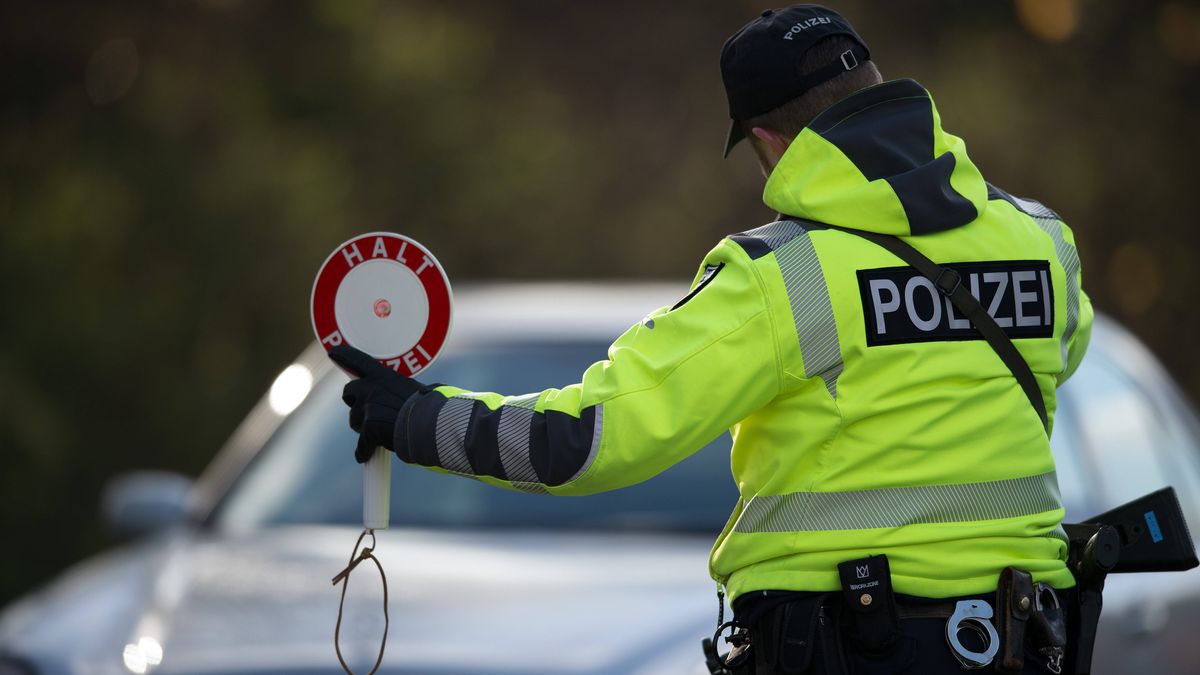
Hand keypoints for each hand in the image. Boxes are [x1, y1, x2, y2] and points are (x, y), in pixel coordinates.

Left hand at [327, 345, 425, 461]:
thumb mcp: (414, 388)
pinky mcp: (368, 429)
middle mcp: (371, 389)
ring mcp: (368, 409)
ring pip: (354, 419)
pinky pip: (361, 444)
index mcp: (383, 376)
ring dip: (363, 425)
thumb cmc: (431, 407)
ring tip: (381, 430)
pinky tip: (366, 454)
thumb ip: (399, 388)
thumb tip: (407, 394)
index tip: (334, 353)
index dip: (344, 355)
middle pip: (349, 392)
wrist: (432, 424)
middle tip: (368, 409)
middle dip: (355, 401)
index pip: (357, 359)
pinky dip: (364, 451)